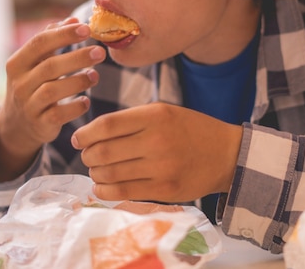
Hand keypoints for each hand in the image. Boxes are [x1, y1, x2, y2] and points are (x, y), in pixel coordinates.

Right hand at [0, 18, 106, 180]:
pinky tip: (86, 100)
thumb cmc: (32, 85)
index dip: (64, 34)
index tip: (87, 29)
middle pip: (50, 66)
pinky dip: (75, 107)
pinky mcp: (39, 124)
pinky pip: (59, 114)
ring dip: (78, 81)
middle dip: (78, 58)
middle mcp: (19, 83)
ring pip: (53, 90)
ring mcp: (28, 105)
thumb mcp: (33, 63)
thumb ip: (51, 40)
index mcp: (17, 63)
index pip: (40, 43)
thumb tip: (73, 19)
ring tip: (95, 75)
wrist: (17, 125)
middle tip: (100, 52)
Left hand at [71, 103, 241, 202]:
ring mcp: (161, 167)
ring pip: (110, 174)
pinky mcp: (164, 190)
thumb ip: (130, 120)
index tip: (78, 139)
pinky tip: (102, 187)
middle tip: (87, 156)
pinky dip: (105, 191)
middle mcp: (156, 140)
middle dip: (87, 155)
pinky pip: (124, 192)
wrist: (226, 154)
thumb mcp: (163, 111)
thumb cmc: (189, 129)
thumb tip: (92, 134)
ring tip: (97, 171)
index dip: (85, 133)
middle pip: (103, 151)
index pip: (106, 125)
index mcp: (154, 115)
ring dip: (95, 174)